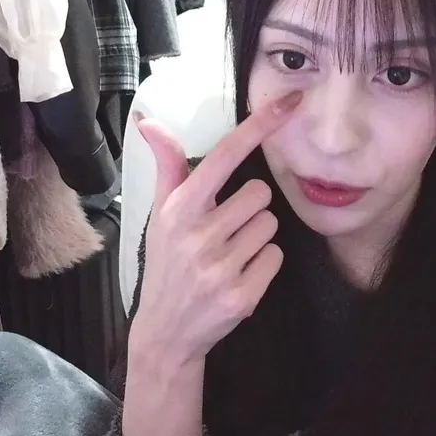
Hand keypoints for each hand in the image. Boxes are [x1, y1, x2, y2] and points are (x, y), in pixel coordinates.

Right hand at [131, 91, 302, 365]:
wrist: (165, 333)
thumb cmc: (166, 265)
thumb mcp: (160, 215)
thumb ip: (167, 167)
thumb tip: (148, 122)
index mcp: (177, 210)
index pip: (224, 157)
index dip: (258, 126)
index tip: (288, 102)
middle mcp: (196, 236)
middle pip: (260, 194)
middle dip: (250, 208)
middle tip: (226, 228)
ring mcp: (219, 268)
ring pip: (271, 225)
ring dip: (257, 235)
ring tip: (229, 253)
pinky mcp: (241, 295)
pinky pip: (275, 257)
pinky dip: (263, 263)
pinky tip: (239, 274)